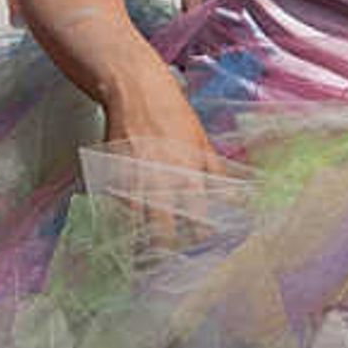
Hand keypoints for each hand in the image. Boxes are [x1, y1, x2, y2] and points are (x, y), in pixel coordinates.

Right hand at [89, 76, 236, 238]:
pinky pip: (113, 204)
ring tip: (143, 249)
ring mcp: (134, 180)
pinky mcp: (111, 174)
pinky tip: (124, 220)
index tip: (195, 244)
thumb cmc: (173, 114)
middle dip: (165, 247)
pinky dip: (119, 214)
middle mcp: (161, 182)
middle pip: (163, 230)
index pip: (197, 221)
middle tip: (167, 256)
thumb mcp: (202, 142)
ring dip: (139, 235)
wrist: (136, 91)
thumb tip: (236, 198)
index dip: (197, 238)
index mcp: (188, 176)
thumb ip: (216, 173)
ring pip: (136, 222)